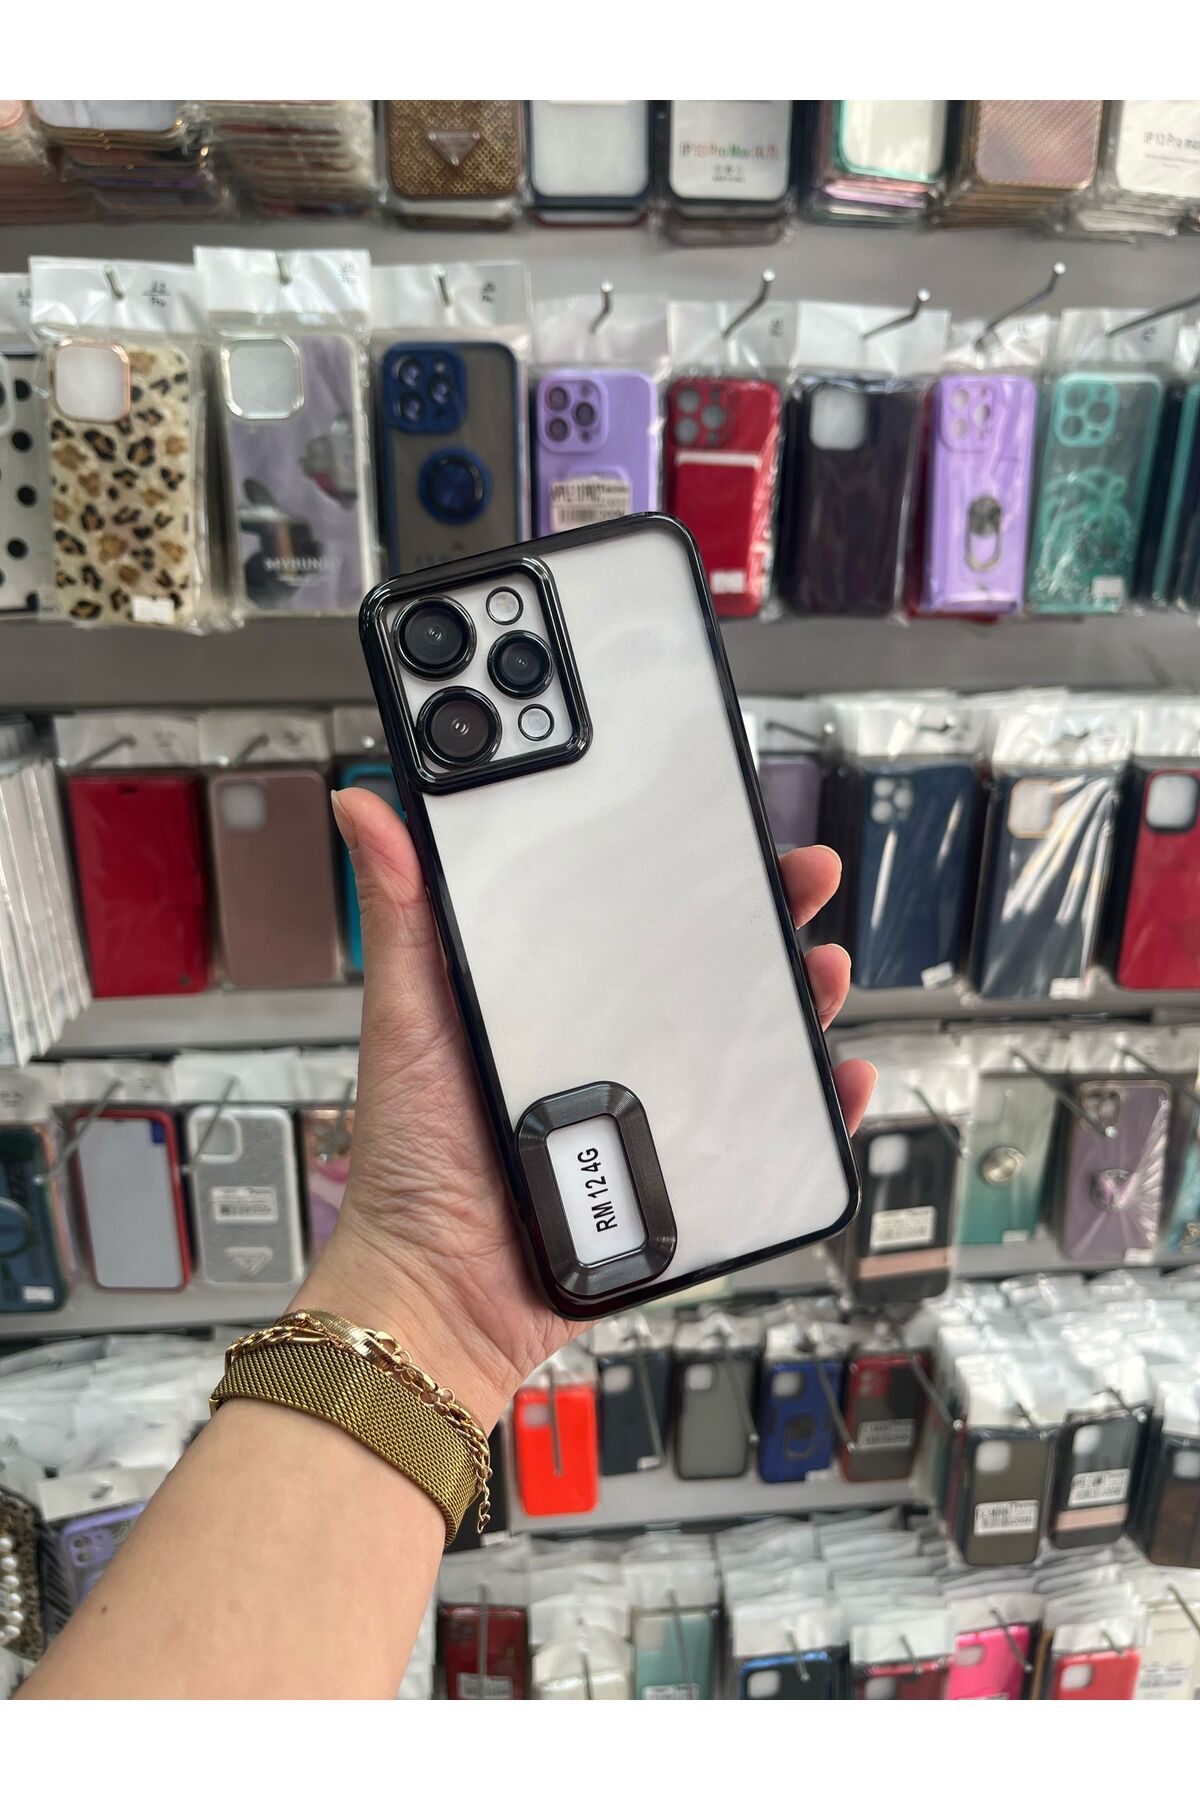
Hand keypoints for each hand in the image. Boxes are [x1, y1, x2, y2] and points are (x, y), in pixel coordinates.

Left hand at [298, 788, 874, 1428]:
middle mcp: (607, 1050)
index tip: (723, 821)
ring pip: (745, 1045)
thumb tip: (365, 807)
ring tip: (821, 970)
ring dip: (798, 1003)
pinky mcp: (681, 1181)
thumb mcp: (406, 1018)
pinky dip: (812, 1110)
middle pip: (704, 971)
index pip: (632, 916)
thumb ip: (400, 915)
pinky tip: (834, 1079)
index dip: (684, 868)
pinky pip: (765, 1139)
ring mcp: (649, 1116)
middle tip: (801, 880)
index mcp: (551, 1003)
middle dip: (764, 920)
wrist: (440, 1293)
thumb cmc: (411, 1161)